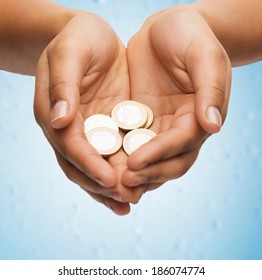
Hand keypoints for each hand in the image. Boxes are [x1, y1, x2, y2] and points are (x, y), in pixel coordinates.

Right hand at [34, 12, 142, 214]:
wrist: (91, 37)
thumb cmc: (78, 38)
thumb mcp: (70, 53)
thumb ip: (63, 84)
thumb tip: (59, 121)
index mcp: (54, 113)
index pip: (71, 146)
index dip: (89, 164)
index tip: (110, 180)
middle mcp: (70, 128)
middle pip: (81, 165)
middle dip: (102, 184)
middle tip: (126, 199)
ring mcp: (89, 130)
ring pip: (97, 166)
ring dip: (112, 188)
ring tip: (131, 201)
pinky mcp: (108, 127)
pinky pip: (114, 154)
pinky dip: (123, 172)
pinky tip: (137, 185)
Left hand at [122, 6, 230, 190]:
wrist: (166, 29)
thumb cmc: (189, 35)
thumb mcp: (204, 55)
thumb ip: (211, 89)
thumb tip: (213, 126)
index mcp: (200, 116)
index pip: (183, 143)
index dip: (160, 154)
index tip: (136, 162)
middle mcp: (182, 127)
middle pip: (170, 161)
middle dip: (148, 173)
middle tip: (123, 182)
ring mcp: (161, 126)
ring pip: (151, 160)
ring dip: (134, 174)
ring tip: (112, 184)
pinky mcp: (141, 121)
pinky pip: (131, 144)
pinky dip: (121, 157)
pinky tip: (104, 164)